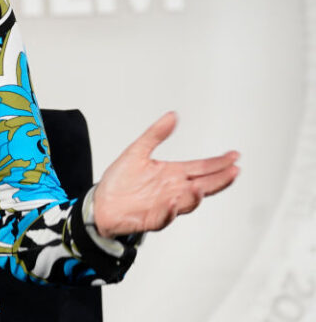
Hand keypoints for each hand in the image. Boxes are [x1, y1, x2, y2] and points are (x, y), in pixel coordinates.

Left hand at [92, 111, 239, 236]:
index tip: (234, 156)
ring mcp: (165, 206)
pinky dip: (169, 212)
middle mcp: (173, 190)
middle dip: (219, 179)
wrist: (101, 204)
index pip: (201, 168)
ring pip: (187, 202)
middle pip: (203, 185)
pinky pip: (163, 217)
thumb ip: (156, 134)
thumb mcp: (137, 151)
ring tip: (201, 186)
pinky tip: (173, 204)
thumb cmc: (120, 181)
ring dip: (195, 196)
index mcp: (172, 174)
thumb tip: (172, 116)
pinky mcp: (151, 218)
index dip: (218, 163)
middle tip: (233, 171)